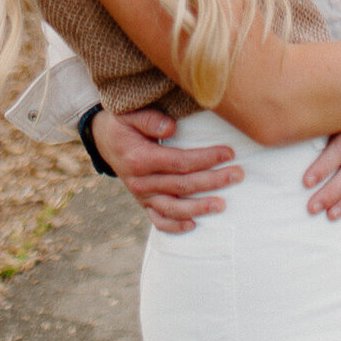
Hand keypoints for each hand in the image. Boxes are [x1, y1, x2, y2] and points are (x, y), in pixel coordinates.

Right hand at [91, 107, 242, 233]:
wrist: (102, 139)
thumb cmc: (122, 123)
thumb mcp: (129, 114)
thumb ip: (149, 119)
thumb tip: (171, 128)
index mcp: (140, 159)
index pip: (179, 162)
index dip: (205, 159)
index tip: (228, 153)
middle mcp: (141, 182)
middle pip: (182, 185)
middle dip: (213, 181)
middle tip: (237, 175)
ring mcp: (142, 195)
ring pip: (174, 208)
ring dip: (199, 208)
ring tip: (223, 205)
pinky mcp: (143, 203)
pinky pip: (158, 220)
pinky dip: (175, 226)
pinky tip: (194, 225)